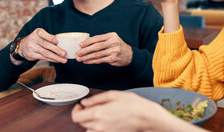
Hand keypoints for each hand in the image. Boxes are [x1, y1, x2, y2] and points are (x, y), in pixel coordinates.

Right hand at [13, 28, 66, 63]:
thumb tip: (61, 43)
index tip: (56, 41)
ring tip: (64, 60)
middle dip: (56, 50)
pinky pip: (43, 58)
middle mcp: (33, 39)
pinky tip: (58, 60)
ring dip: (56, 57)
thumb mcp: (41, 34)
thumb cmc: (36, 39)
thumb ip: (49, 37)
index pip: (43, 34)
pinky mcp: (31, 55)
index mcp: (37, 32)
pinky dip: (52, 60)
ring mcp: (31, 47)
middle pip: (46, 45)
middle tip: (64, 53)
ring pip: (45, 53)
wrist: (22, 46)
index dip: (50, 38)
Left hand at [72, 91, 206, 131]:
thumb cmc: (133, 104)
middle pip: (82, 124)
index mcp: (98, 114)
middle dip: (83, 115)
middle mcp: (100, 126)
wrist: (147, 117)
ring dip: (90, 122)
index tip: (81, 105)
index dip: (76, 111)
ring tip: (99, 113)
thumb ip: (96, 99)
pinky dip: (98, 127)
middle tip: (91, 107)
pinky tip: (106, 120)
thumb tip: (84, 102)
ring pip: (89, 130)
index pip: (76, 117)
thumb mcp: (114, 95)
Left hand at [76, 32, 131, 66]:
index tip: (80, 44)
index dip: (88, 41)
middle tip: (78, 53)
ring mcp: (114, 51)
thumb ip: (101, 40)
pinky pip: (100, 60)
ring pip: (97, 54)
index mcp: (111, 36)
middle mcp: (113, 42)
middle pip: (96, 47)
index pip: (97, 38)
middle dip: (86, 50)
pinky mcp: (113, 59)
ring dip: (87, 57)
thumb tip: (86, 43)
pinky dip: (92, 61)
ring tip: (80, 58)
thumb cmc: (117, 46)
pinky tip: (86, 61)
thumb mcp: (111, 39)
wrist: (129, 54)